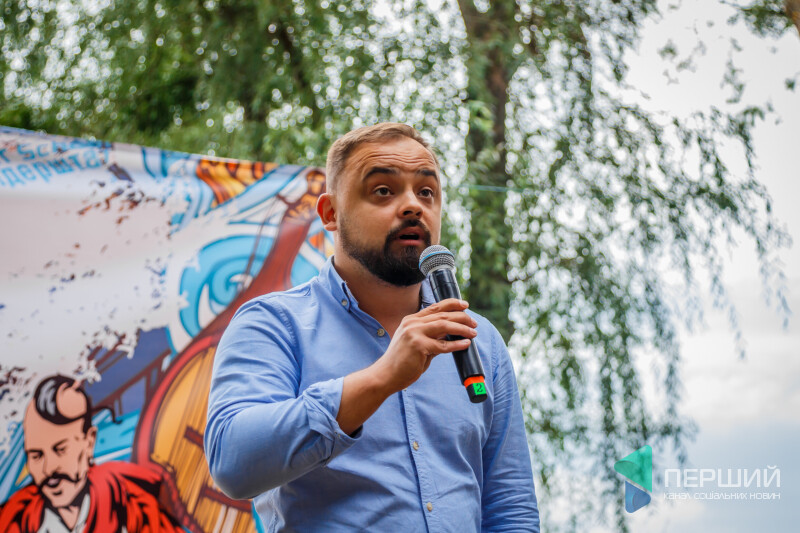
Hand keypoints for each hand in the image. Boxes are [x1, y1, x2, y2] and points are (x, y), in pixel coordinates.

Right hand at [336, 298, 476, 434]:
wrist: (386, 375)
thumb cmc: (402, 361)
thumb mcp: (416, 343)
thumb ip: (431, 336)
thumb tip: (451, 332)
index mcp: (411, 320)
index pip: (435, 307)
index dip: (452, 304)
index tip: (464, 305)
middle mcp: (412, 323)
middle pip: (443, 315)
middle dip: (462, 317)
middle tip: (474, 323)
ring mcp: (414, 333)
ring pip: (445, 325)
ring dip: (462, 328)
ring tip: (473, 332)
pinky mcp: (418, 346)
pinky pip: (443, 345)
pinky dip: (457, 344)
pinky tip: (466, 344)